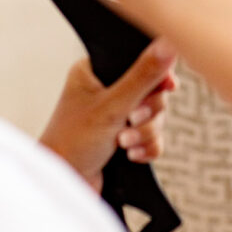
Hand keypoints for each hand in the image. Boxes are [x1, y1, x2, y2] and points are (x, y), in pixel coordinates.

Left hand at [40, 37, 176, 193]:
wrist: (63, 186)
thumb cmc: (72, 142)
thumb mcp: (111, 105)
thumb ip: (142, 76)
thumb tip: (167, 45)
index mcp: (96, 71)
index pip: (137, 60)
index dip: (157, 73)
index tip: (168, 86)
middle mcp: (107, 90)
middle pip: (152, 91)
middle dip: (146, 111)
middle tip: (132, 119)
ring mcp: (116, 116)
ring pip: (154, 116)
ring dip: (145, 132)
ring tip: (123, 142)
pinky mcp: (123, 140)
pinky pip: (152, 138)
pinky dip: (146, 147)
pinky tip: (130, 155)